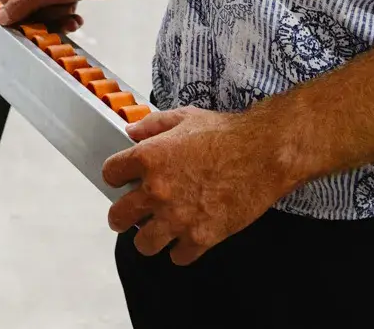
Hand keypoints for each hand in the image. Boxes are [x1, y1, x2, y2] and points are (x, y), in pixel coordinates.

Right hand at [0, 0, 128, 29]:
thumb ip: (21, 6)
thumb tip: (1, 18)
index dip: (11, 5)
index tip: (25, 16)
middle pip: (22, 3)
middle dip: (39, 14)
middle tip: (53, 16)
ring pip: (41, 10)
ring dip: (55, 18)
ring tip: (69, 14)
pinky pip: (57, 10)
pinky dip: (66, 17)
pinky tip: (76, 19)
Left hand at [103, 108, 285, 264]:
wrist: (263, 153)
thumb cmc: (226, 133)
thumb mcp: (184, 116)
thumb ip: (153, 124)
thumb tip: (132, 132)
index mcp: (149, 158)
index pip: (110, 174)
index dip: (116, 176)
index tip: (122, 180)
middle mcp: (157, 190)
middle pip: (118, 216)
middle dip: (120, 216)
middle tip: (128, 216)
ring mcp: (178, 217)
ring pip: (144, 244)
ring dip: (148, 238)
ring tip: (156, 231)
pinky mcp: (201, 237)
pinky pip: (178, 256)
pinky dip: (181, 250)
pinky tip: (187, 239)